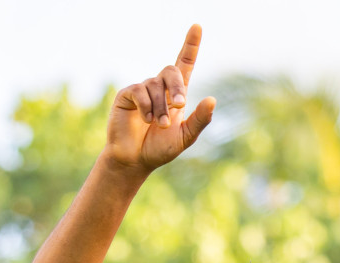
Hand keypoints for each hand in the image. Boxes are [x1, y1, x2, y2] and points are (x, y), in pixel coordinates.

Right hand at [105, 25, 216, 172]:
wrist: (135, 160)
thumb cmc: (159, 149)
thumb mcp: (185, 137)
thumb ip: (200, 120)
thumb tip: (213, 99)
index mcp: (176, 94)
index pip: (184, 63)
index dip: (190, 45)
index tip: (197, 26)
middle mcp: (159, 88)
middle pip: (171, 71)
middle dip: (177, 87)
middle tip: (179, 106)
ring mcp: (142, 90)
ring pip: (156, 85)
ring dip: (160, 107)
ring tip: (158, 125)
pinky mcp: (127, 95)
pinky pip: (139, 91)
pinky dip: (146, 106)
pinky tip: (145, 119)